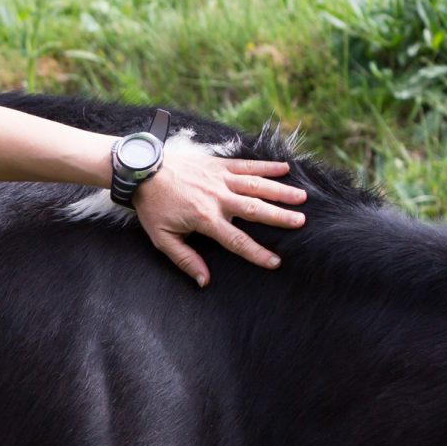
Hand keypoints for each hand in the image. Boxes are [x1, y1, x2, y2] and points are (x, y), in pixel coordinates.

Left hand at [134, 152, 305, 286]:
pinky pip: (247, 165)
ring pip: (256, 185)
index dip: (257, 253)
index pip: (237, 240)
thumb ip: (185, 259)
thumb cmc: (153, 207)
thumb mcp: (162, 238)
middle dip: (279, 216)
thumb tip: (204, 280)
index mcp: (205, 219)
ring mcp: (220, 179)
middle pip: (254, 209)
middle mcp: (217, 198)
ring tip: (302, 198)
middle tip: (301, 222)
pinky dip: (267, 166)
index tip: (275, 262)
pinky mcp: (219, 165)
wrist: (144, 171)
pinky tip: (286, 169)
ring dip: (280, 191)